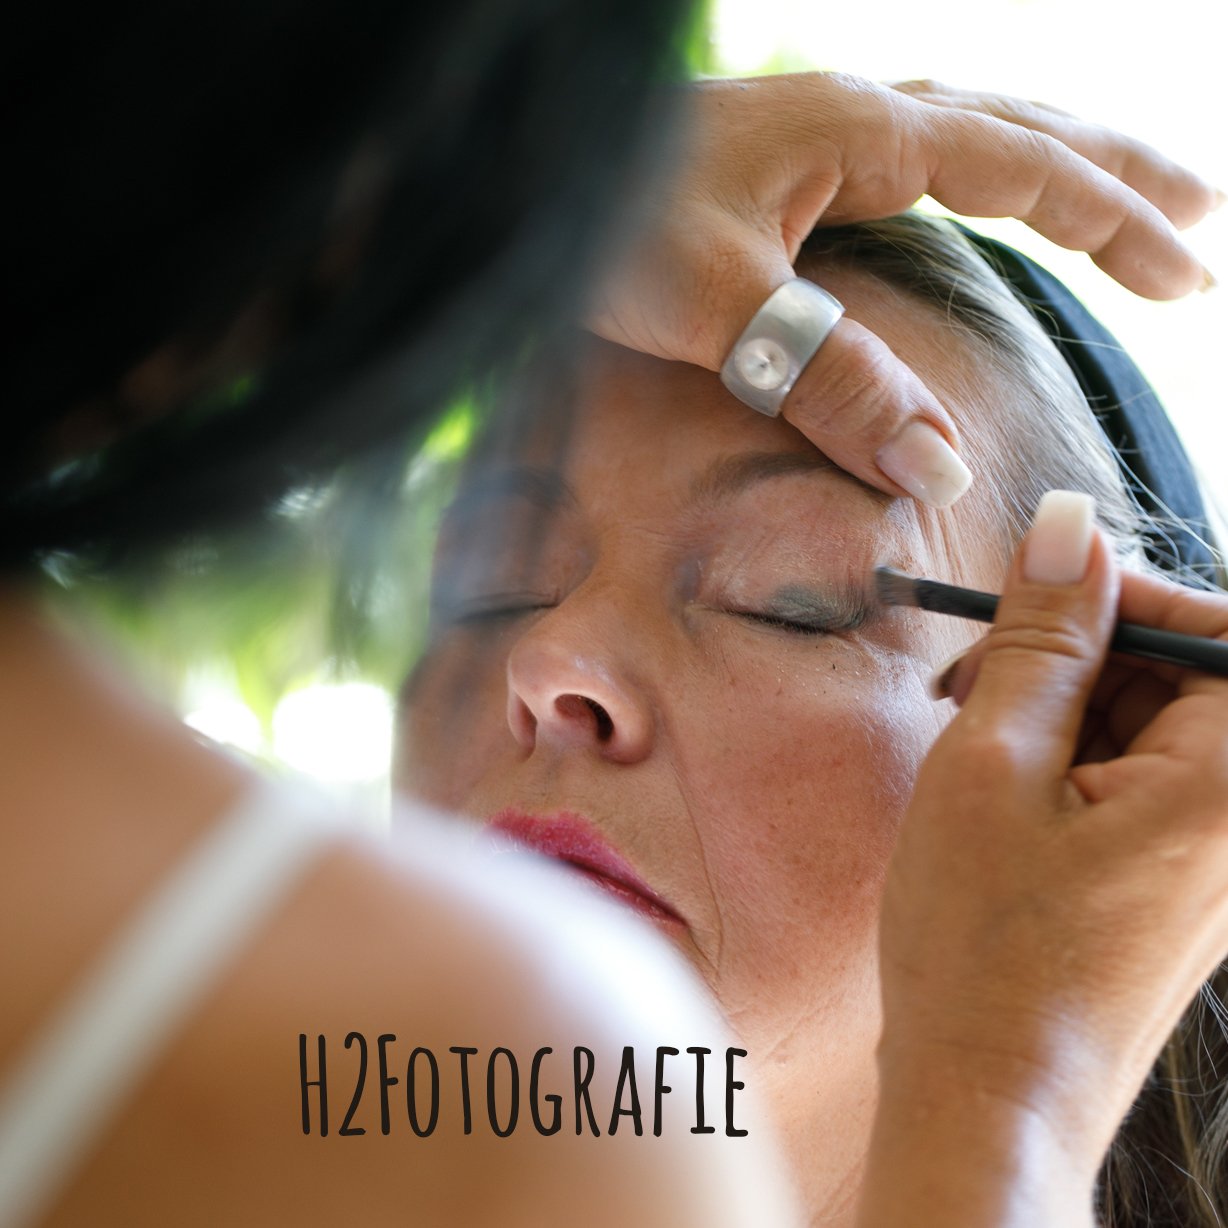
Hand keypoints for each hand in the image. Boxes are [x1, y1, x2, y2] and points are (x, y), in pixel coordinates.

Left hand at [589, 73, 1220, 507]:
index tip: (1191, 269)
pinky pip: (910, 150)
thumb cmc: (596, 223)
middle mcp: (851, 114)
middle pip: (1021, 128)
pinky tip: (968, 191)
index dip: (1115, 221)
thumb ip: (833, 382)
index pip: (1029, 169)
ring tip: (1115, 197)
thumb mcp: (721, 306)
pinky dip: (971, 169)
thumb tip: (939, 467)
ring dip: (1052, 161)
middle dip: (1115, 173)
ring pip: (969, 129)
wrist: (509, 176)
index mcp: (859, 132)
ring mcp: (816, 128)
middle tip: (1199, 214)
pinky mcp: (781, 158)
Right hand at [873, 492, 1227, 1204]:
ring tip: (969, 752)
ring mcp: (1213, 861)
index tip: (1026, 612)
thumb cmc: (983, 946)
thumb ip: (1040, 639)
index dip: (1115, 598)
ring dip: (1058, 714)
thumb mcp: (991, 764)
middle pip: (1179, 676)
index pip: (1210, 629)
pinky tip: (994, 795)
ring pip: (1149, 728)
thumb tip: (1067, 527)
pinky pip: (1137, 784)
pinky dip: (1065, 766)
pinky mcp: (1176, 885)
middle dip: (1073, 660)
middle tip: (968, 689)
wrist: (987, 1099)